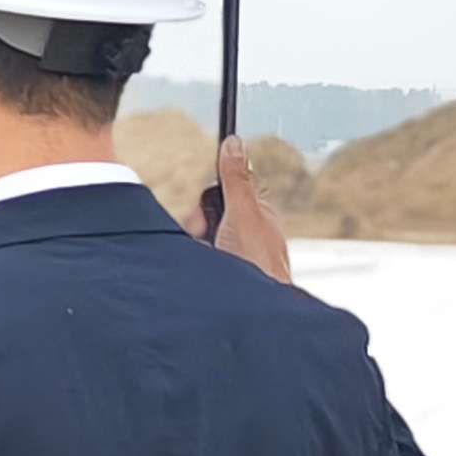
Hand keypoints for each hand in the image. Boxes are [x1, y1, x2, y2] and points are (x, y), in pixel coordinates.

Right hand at [197, 136, 293, 282]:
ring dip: (197, 249)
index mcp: (256, 215)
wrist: (253, 312)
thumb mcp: (242, 212)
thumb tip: (235, 144)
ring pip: (198, 242)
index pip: (220, 194)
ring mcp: (233, 257)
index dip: (206, 204)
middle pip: (205, 218)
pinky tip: (205, 272)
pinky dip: (196, 265)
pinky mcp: (221, 274)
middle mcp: (245, 235)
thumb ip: (236, 178)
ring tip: (209, 261)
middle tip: (208, 241)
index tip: (205, 215)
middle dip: (197, 229)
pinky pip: (197, 262)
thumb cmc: (259, 265)